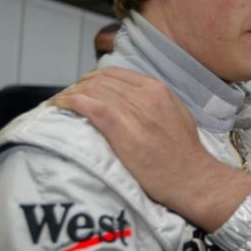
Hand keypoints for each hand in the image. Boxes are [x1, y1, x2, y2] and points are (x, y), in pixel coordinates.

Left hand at [50, 67, 250, 229]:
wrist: (192, 177)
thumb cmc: (184, 154)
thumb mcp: (175, 115)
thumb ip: (153, 102)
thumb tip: (127, 99)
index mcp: (158, 89)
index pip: (115, 73)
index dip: (93, 79)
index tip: (82, 89)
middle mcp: (145, 94)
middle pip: (100, 80)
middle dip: (78, 86)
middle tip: (65, 99)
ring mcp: (133, 111)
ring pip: (91, 90)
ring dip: (69, 94)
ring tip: (58, 104)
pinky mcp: (121, 129)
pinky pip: (88, 105)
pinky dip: (68, 102)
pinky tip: (58, 106)